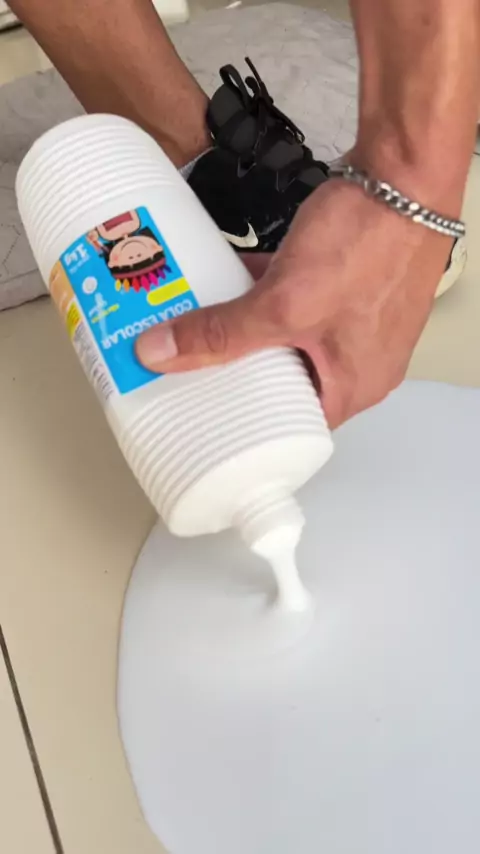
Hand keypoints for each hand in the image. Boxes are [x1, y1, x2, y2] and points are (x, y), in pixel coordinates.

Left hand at [136, 180, 452, 427]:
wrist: (405, 174)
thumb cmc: (371, 245)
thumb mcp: (283, 303)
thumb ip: (222, 332)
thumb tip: (161, 353)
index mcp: (355, 385)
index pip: (290, 425)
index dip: (245, 421)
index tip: (204, 412)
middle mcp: (359, 360)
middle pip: (284, 380)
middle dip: (238, 370)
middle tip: (193, 370)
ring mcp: (354, 320)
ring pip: (287, 338)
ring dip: (247, 330)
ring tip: (199, 329)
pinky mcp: (346, 284)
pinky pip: (295, 303)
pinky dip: (263, 296)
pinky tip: (227, 282)